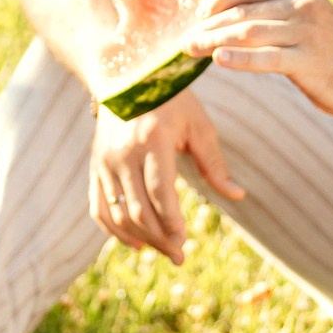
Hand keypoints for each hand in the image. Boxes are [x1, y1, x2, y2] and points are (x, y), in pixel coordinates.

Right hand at [86, 88, 244, 264]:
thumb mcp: (198, 125)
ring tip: (164, 251)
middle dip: (161, 238)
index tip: (185, 240)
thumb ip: (215, 163)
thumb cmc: (172, 101)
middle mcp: (123, 154)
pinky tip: (136, 244)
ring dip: (141, 239)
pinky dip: (113, 231)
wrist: (127, 76)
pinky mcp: (95, 167)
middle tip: (180, 256)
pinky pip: (98, 208)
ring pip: (118, 214)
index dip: (172, 221)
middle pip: (139, 210)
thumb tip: (238, 195)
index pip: (160, 192)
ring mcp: (104, 162)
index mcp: (152, 141)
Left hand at [193, 0, 332, 119]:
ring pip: (250, 32)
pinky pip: (268, 58)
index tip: (199, 15)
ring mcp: (306, 34)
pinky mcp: (309, 61)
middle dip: (209, 26)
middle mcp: (301, 9)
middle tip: (185, 39)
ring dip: (215, 41)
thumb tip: (232, 24)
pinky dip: (240, 59)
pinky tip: (219, 61)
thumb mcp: (308, 24)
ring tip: (192, 50)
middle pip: (244, 12)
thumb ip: (277, 18)